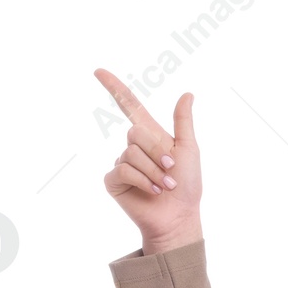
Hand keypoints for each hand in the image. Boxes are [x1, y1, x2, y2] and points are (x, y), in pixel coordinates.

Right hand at [95, 68, 202, 252]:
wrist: (179, 216)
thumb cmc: (187, 186)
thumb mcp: (189, 150)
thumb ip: (183, 122)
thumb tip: (188, 93)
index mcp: (151, 136)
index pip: (129, 106)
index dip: (115, 88)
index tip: (98, 71)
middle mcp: (134, 147)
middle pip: (135, 132)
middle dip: (157, 151)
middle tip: (171, 170)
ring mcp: (122, 163)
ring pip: (130, 153)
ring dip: (153, 170)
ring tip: (164, 185)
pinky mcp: (113, 181)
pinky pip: (123, 169)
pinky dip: (141, 180)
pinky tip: (151, 191)